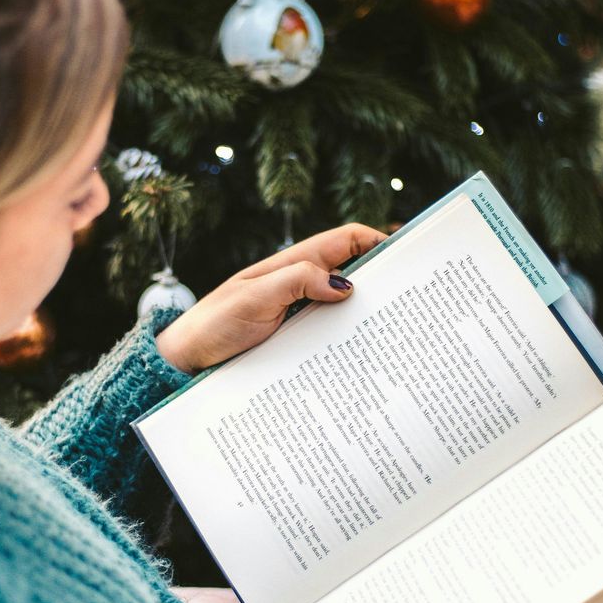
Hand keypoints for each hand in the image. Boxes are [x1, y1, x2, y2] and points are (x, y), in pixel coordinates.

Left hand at [153, 223, 386, 374]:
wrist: (186, 362)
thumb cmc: (214, 324)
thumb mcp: (253, 298)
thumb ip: (296, 282)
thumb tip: (345, 285)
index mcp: (293, 264)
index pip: (347, 240)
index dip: (378, 240)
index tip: (408, 255)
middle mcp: (302, 285)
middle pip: (355, 274)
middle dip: (384, 282)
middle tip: (416, 301)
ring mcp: (301, 313)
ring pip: (347, 309)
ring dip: (370, 317)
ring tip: (399, 333)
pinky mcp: (298, 341)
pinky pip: (332, 336)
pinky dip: (351, 342)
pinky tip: (366, 358)